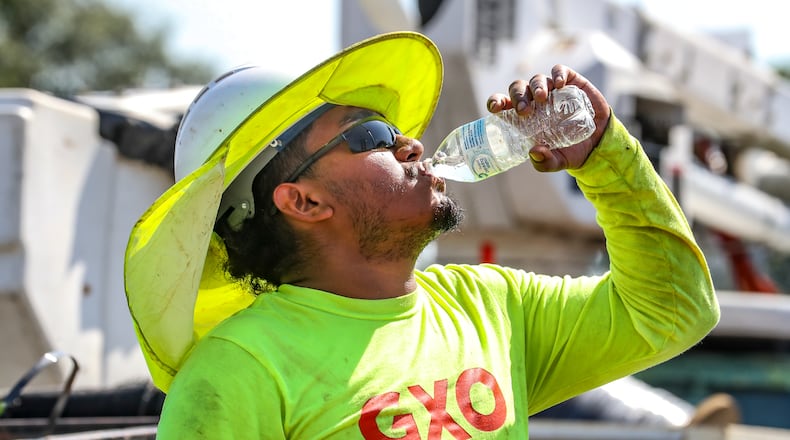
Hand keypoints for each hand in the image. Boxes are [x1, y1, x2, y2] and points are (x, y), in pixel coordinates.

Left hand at [486, 64, 610, 170]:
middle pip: (518, 89)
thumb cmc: (570, 151)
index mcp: (523, 116)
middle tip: (524, 111)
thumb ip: (544, 162)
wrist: (599, 143)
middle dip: (518, 96)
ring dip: (536, 86)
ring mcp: (551, 89)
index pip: (503, 103)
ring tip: (541, 98)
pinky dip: (558, 74)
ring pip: (536, 79)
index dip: (496, 102)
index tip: (495, 108)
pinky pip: (559, 71)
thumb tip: (534, 152)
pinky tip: (559, 84)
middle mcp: (534, 100)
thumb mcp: (557, 162)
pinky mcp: (570, 81)